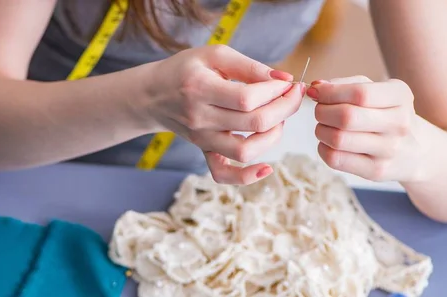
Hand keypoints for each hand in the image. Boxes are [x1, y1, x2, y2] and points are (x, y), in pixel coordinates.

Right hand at [140, 45, 303, 184]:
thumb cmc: (186, 69)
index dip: (275, 91)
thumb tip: (285, 80)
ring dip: (273, 135)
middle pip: (254, 123)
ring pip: (245, 151)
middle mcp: (200, 118)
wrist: (153, 94)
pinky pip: (223, 175)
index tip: (286, 83)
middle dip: (285, 108)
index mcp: (200, 88)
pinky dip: (246, 177)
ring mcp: (202, 139)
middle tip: (293, 95)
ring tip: (278, 118)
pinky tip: (266, 168)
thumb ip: (250, 66)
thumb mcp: (214, 55)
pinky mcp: (204, 151)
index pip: (247, 98)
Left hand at [307, 76, 424, 181]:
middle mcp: (399, 123)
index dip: (330, 92)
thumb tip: (316, 87)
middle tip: (320, 111)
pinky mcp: (376, 171)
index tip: (316, 91)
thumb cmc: (387, 114)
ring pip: (337, 139)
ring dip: (320, 130)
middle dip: (322, 111)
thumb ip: (345, 84)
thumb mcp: (377, 90)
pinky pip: (336, 159)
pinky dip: (323, 148)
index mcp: (400, 96)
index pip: (359, 93)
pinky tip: (329, 143)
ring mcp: (389, 150)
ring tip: (324, 126)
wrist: (416, 151)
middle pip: (346, 117)